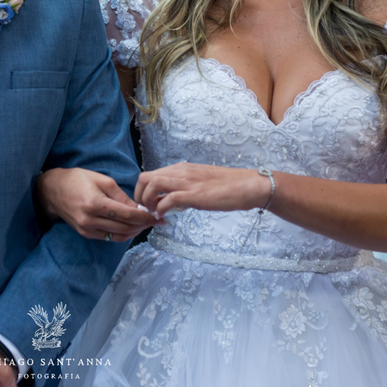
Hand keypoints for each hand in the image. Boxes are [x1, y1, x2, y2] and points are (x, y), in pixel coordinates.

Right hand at [35, 167, 159, 241]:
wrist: (53, 190)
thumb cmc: (77, 180)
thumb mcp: (102, 180)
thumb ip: (121, 196)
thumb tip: (139, 208)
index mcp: (95, 203)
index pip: (127, 215)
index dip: (145, 217)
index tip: (158, 217)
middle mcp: (90, 220)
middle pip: (125, 227)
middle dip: (144, 225)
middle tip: (157, 221)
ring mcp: (87, 229)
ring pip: (119, 236)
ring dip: (135, 231)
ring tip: (146, 224)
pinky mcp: (86, 234)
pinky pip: (109, 237)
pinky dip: (123, 233)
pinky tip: (132, 227)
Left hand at [135, 163, 269, 215]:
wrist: (247, 185)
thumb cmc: (226, 187)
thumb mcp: (199, 184)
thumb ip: (183, 189)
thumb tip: (169, 202)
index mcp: (180, 168)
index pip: (150, 174)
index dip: (143, 191)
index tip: (148, 205)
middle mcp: (180, 171)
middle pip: (144, 177)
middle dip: (139, 196)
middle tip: (146, 210)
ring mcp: (186, 182)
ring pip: (151, 184)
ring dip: (147, 202)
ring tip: (154, 214)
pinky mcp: (194, 194)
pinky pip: (167, 199)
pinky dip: (160, 209)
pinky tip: (164, 217)